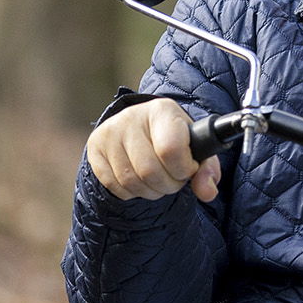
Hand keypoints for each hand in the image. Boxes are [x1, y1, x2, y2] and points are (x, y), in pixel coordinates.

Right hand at [87, 100, 221, 202]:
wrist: (145, 126)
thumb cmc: (176, 138)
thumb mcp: (197, 147)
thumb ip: (207, 170)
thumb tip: (208, 193)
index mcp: (162, 110)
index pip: (171, 149)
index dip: (183, 169)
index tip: (188, 169)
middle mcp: (132, 117)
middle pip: (149, 170)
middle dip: (168, 185)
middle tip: (175, 179)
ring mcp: (109, 132)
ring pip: (131, 181)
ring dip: (151, 191)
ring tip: (160, 181)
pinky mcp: (95, 148)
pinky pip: (114, 185)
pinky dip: (132, 192)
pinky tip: (142, 181)